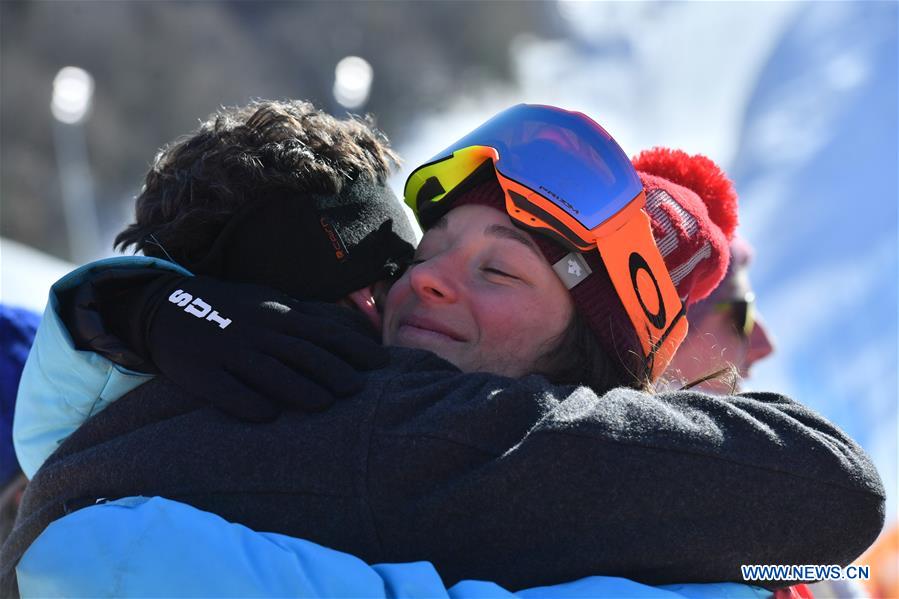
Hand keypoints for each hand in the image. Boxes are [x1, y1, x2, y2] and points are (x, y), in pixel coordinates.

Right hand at [85, 270, 386, 420]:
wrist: (165, 308)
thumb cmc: (231, 310)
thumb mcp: (268, 302)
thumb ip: (306, 316)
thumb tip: (350, 328)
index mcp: (276, 315)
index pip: (323, 332)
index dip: (352, 348)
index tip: (380, 364)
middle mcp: (256, 332)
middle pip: (301, 353)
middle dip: (332, 370)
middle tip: (357, 390)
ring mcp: (228, 352)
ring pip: (269, 371)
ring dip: (298, 388)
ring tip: (325, 404)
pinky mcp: (201, 373)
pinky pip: (227, 390)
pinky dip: (247, 402)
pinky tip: (267, 415)